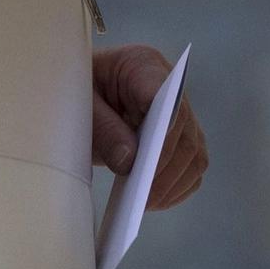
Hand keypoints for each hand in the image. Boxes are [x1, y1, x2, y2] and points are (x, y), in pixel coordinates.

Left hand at [90, 44, 208, 210]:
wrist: (77, 93)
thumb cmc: (76, 92)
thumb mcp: (80, 107)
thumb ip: (103, 129)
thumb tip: (128, 161)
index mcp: (143, 64)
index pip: (164, 93)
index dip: (162, 128)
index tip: (146, 161)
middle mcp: (169, 85)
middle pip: (184, 129)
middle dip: (164, 167)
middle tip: (142, 197)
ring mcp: (179, 112)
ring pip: (193, 151)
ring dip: (173, 181)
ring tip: (145, 204)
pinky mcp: (181, 137)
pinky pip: (191, 165)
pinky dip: (177, 186)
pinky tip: (156, 201)